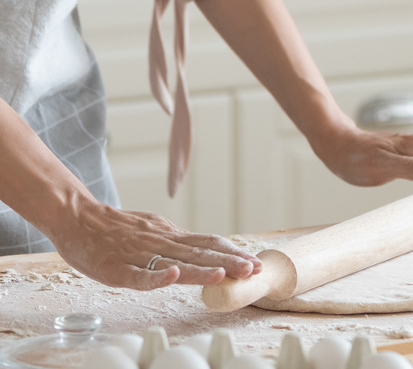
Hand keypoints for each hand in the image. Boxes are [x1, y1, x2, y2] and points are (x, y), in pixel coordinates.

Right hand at [49, 203, 262, 290]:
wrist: (76, 216)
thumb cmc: (115, 228)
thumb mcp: (153, 229)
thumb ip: (177, 241)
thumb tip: (209, 249)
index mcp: (169, 235)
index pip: (207, 243)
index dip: (232, 253)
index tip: (255, 262)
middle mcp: (160, 242)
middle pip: (199, 253)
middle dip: (228, 262)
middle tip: (253, 269)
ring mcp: (138, 254)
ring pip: (174, 262)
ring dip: (201, 269)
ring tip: (224, 274)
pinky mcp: (116, 268)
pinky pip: (137, 275)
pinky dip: (155, 277)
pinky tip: (172, 277)